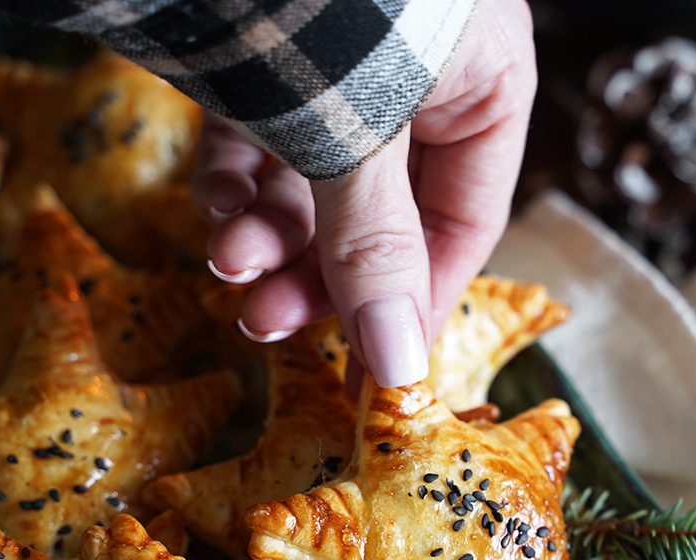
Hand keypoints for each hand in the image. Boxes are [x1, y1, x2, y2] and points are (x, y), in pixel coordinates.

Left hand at [190, 0, 535, 387]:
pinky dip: (237, 181)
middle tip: (262, 322)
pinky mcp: (271, 57)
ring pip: (314, 185)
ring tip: (225, 268)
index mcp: (483, 84)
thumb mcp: (357, 125)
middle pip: (380, 216)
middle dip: (317, 273)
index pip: (464, 225)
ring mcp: (343, 69)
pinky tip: (212, 208)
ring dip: (268, 235)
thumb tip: (402, 366)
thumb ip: (374, 243)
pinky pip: (265, 141)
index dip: (414, 299)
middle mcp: (420, 82)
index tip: (371, 367)